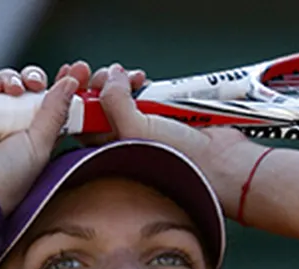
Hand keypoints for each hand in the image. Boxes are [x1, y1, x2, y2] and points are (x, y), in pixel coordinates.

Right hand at [0, 66, 78, 212]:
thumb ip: (56, 113)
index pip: (52, 104)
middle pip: (28, 88)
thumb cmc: (6, 178)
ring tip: (14, 89)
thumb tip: (71, 82)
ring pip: (5, 83)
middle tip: (37, 82)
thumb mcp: (41, 145)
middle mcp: (12, 125)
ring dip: (12, 79)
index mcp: (35, 136)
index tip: (77, 70)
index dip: (63, 86)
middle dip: (35, 78)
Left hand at [75, 63, 267, 219]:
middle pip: (98, 107)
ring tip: (130, 77)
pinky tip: (142, 80)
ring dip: (121, 82)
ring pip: (120, 99)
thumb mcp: (135, 130)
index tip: (78, 79)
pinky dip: (140, 85)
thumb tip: (110, 77)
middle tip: (107, 75)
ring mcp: (141, 129)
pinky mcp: (159, 118)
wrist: (222, 162)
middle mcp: (121, 143)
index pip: (81, 123)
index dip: (76, 98)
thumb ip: (114, 102)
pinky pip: (142, 96)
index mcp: (107, 155)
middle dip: (100, 85)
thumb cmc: (180, 162)